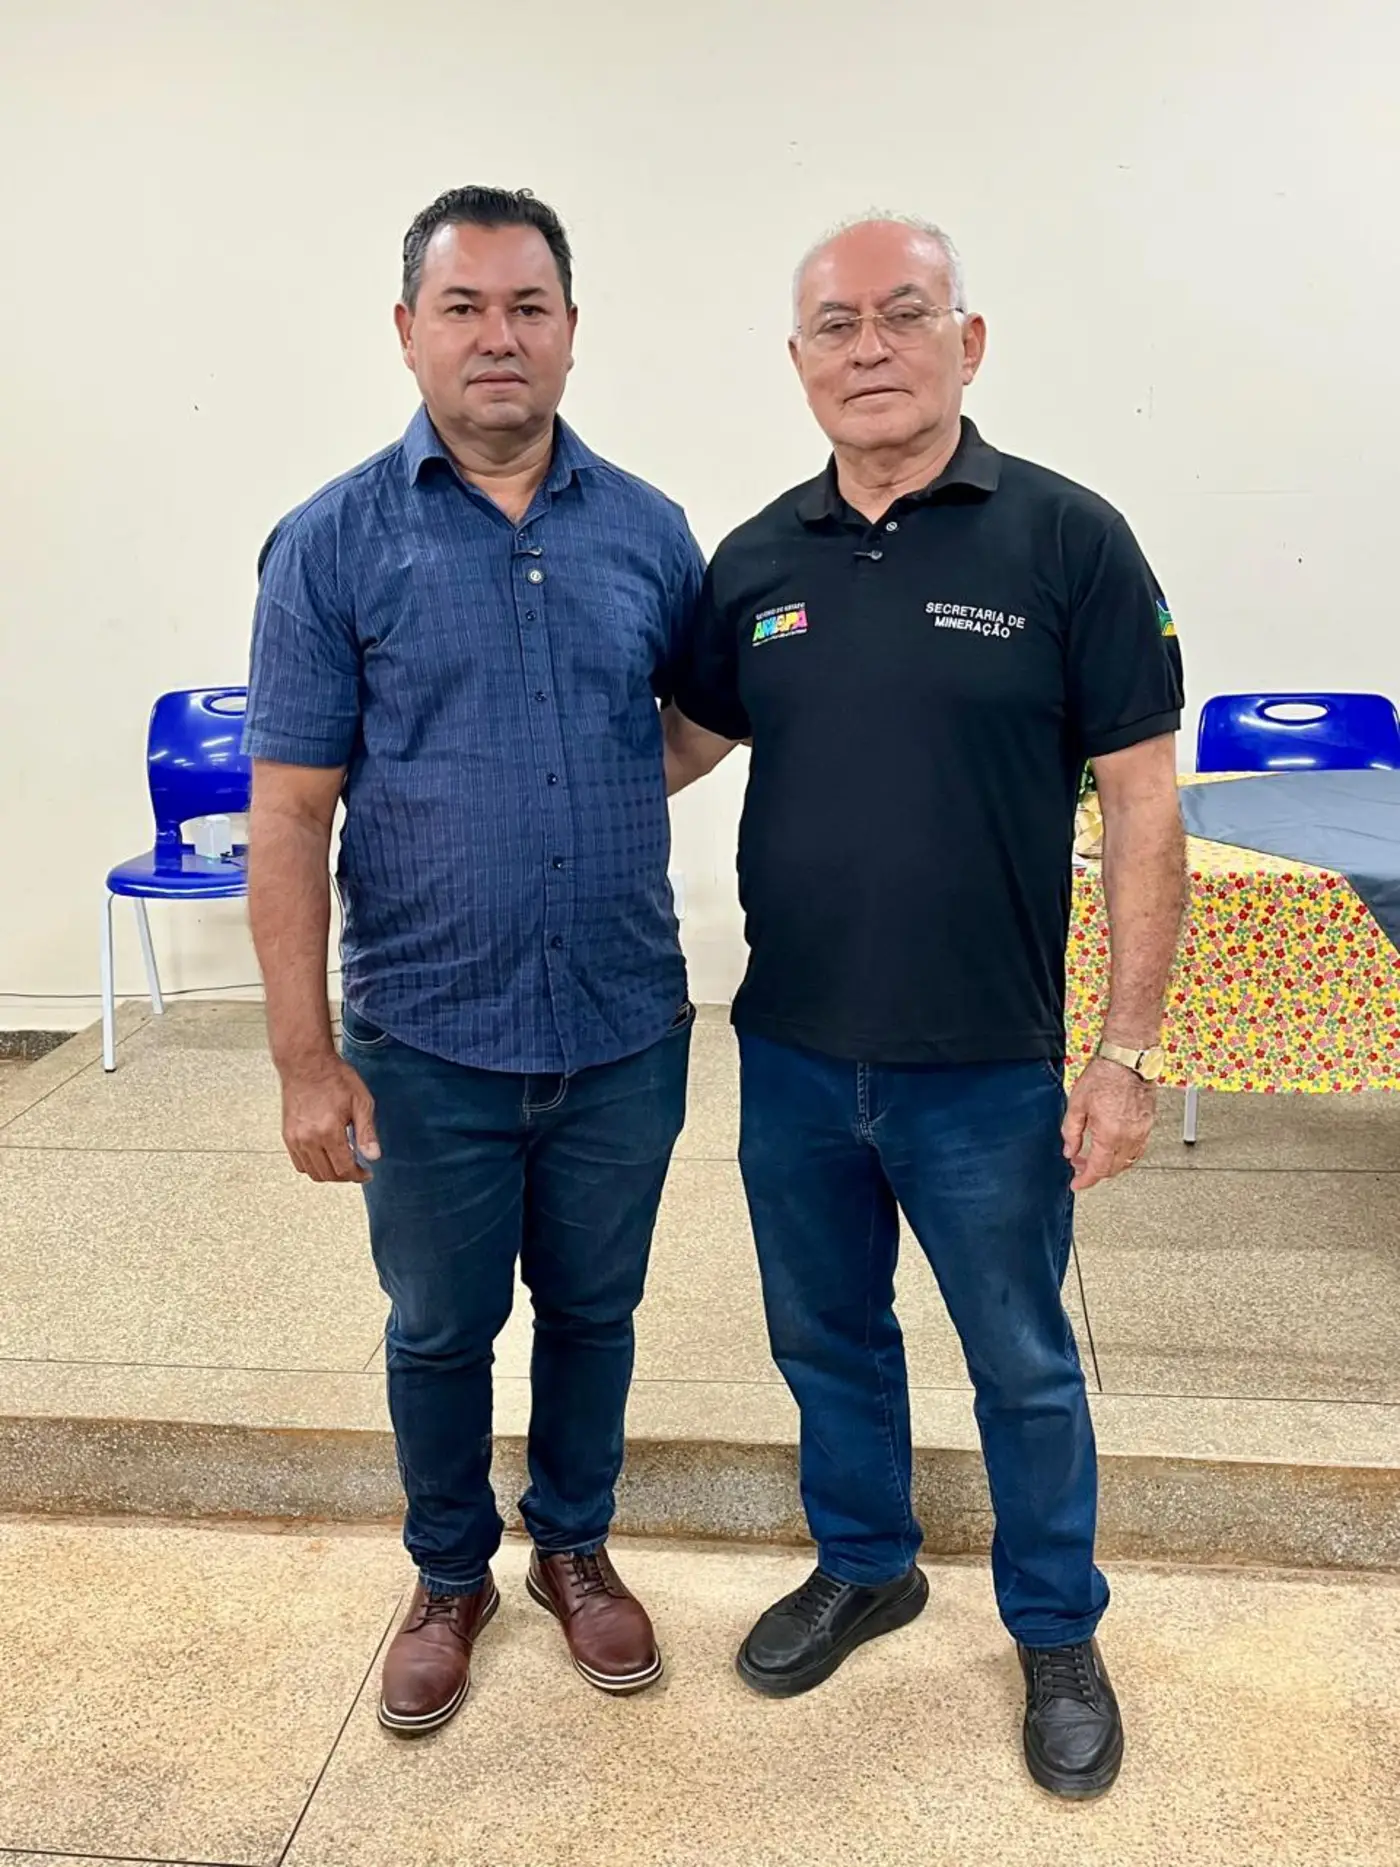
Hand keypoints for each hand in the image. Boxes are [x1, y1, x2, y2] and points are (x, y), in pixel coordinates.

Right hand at [279, 1055, 380, 1183]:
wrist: (306, 1064)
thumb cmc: (335, 1078)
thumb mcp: (361, 1101)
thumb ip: (367, 1132)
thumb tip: (373, 1157)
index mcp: (328, 1132)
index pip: (344, 1169)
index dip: (358, 1175)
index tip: (367, 1173)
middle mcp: (308, 1139)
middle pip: (328, 1175)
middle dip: (345, 1176)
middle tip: (357, 1168)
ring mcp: (295, 1138)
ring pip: (312, 1172)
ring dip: (329, 1173)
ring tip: (343, 1162)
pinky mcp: (287, 1135)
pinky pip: (300, 1163)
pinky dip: (314, 1166)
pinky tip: (326, 1156)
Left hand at [1061, 1057, 1155, 1192]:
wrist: (1128, 1058)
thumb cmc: (1104, 1074)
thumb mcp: (1077, 1104)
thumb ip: (1071, 1132)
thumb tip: (1070, 1151)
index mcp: (1109, 1134)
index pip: (1098, 1169)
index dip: (1085, 1180)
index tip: (1077, 1184)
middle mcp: (1129, 1136)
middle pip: (1113, 1168)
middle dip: (1095, 1172)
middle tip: (1080, 1165)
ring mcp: (1142, 1131)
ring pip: (1127, 1161)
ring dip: (1110, 1164)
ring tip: (1094, 1155)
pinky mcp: (1149, 1123)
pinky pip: (1138, 1149)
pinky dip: (1125, 1154)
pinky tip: (1113, 1147)